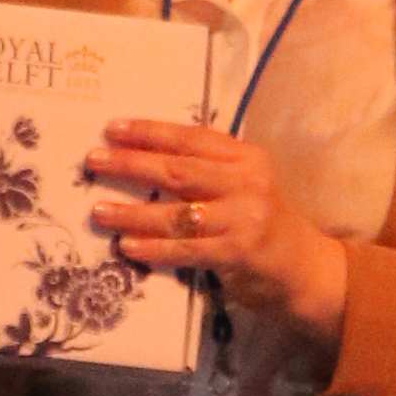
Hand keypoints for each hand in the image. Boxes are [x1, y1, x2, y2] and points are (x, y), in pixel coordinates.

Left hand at [90, 118, 347, 352]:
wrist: (302, 266)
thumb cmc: (260, 220)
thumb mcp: (243, 183)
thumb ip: (206, 168)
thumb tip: (140, 156)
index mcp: (245, 157)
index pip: (191, 138)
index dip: (150, 132)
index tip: (112, 129)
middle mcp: (247, 182)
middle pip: (179, 170)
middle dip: (131, 164)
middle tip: (94, 161)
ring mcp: (243, 218)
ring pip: (177, 212)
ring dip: (133, 213)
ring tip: (99, 211)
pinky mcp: (237, 253)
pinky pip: (185, 249)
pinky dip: (153, 248)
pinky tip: (127, 246)